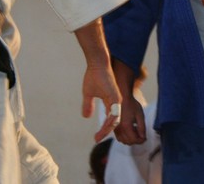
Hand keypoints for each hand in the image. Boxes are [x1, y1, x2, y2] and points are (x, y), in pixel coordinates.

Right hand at [74, 19, 123, 142]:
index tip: (96, 137)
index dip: (104, 128)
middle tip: (97, 139)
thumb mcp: (88, 93)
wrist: (97, 63)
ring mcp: (117, 100)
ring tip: (98, 136)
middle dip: (105, 132)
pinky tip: (103, 128)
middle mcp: (116, 102)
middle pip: (113, 122)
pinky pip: (114, 114)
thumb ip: (88, 105)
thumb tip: (86, 116)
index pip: (110, 119)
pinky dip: (109, 123)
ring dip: (106, 130)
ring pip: (115, 120)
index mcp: (111, 101)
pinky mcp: (115, 97)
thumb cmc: (93, 76)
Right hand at [114, 96, 146, 144]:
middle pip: (129, 142)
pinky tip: (130, 130)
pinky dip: (125, 138)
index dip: (141, 140)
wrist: (122, 99)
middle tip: (142, 134)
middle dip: (136, 140)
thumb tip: (143, 137)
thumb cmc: (132, 105)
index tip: (145, 137)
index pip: (134, 140)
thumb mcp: (140, 115)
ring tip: (136, 131)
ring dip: (131, 140)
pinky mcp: (114, 128)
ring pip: (124, 141)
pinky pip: (120, 138)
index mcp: (126, 126)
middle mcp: (119, 129)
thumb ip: (142, 127)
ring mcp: (115, 129)